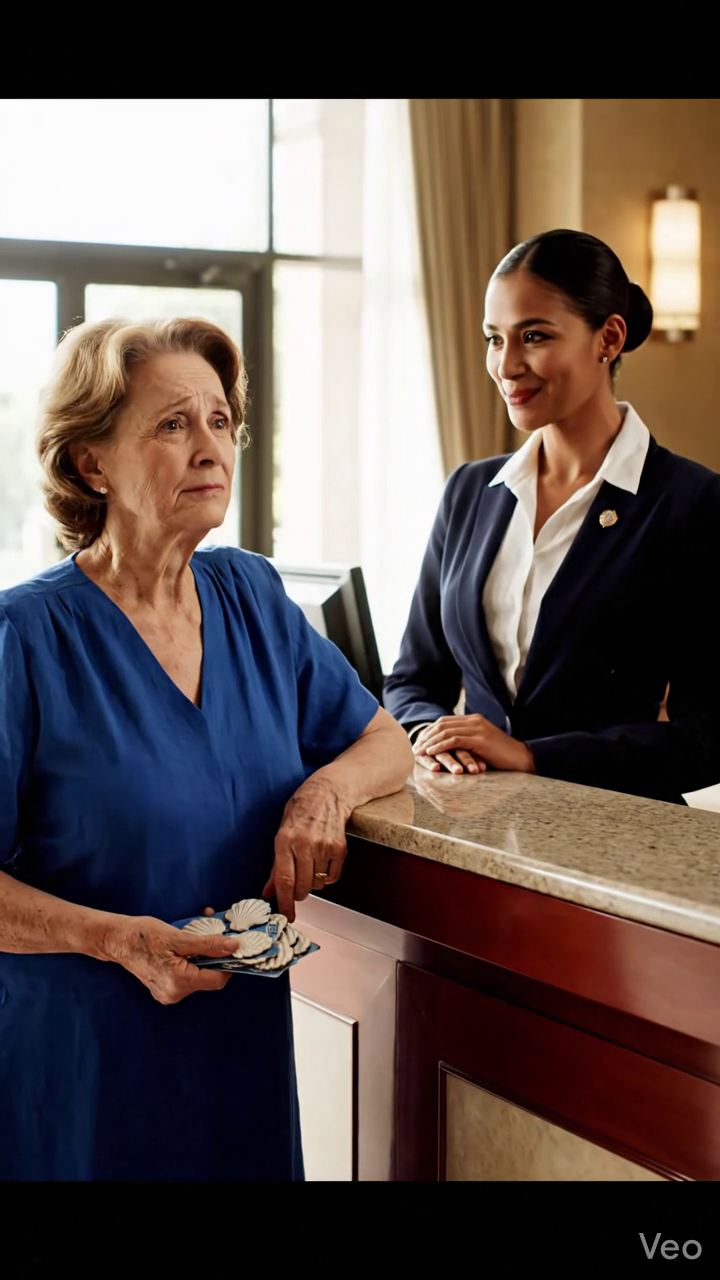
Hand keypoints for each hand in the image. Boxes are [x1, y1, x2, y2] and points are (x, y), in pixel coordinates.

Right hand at [104, 915, 240, 1004]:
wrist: (117, 940)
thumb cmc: (144, 936)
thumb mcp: (178, 937)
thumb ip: (208, 945)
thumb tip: (233, 947)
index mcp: (179, 982)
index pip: (218, 979)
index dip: (228, 962)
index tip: (230, 945)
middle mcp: (174, 994)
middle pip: (208, 978)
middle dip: (213, 955)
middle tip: (210, 933)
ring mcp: (167, 994)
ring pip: (197, 976)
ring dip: (201, 957)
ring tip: (193, 937)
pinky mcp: (163, 990)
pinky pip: (186, 977)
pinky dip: (190, 962)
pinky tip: (183, 948)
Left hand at [262, 777, 351, 921]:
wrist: (329, 792)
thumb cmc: (301, 810)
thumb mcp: (282, 832)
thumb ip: (276, 865)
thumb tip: (269, 890)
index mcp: (284, 840)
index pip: (284, 880)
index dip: (284, 902)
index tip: (285, 915)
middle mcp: (304, 844)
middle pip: (302, 886)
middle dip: (298, 894)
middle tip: (297, 887)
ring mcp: (324, 847)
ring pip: (317, 884)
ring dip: (312, 883)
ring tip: (310, 866)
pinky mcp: (340, 848)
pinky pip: (333, 876)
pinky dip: (327, 876)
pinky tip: (323, 863)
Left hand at [414, 715, 535, 774]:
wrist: (522, 759)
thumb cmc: (502, 757)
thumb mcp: (481, 746)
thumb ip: (467, 743)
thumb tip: (450, 750)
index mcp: (474, 720)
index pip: (445, 721)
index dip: (429, 731)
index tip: (418, 742)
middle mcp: (474, 720)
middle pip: (442, 724)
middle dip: (426, 735)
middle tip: (414, 747)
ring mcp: (477, 729)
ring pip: (445, 731)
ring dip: (429, 741)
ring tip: (419, 751)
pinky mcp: (480, 739)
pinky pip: (454, 740)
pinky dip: (440, 746)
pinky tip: (431, 752)